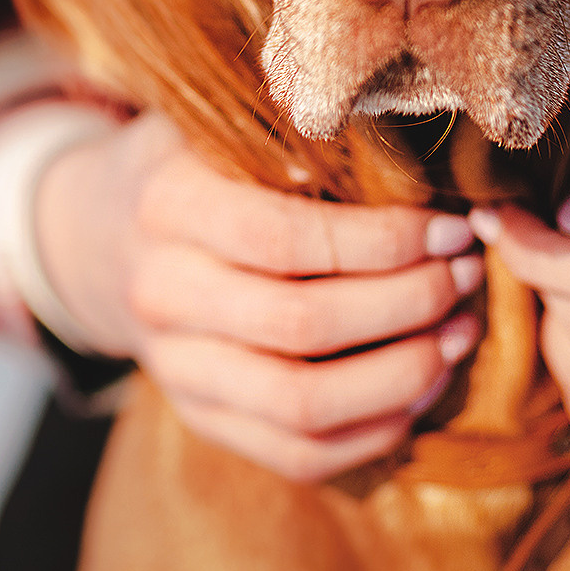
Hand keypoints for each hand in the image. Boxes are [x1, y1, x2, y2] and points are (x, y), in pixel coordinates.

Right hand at [34, 113, 483, 481]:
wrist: (102, 236)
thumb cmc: (191, 162)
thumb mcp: (217, 118)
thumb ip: (288, 122)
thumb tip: (394, 133)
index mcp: (168, 204)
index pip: (285, 238)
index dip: (382, 241)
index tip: (451, 226)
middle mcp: (162, 293)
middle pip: (303, 325)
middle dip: (409, 303)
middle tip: (467, 274)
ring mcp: (176, 366)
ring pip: (302, 404)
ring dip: (402, 375)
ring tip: (459, 332)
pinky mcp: (199, 417)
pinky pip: (295, 453)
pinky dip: (373, 431)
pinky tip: (424, 388)